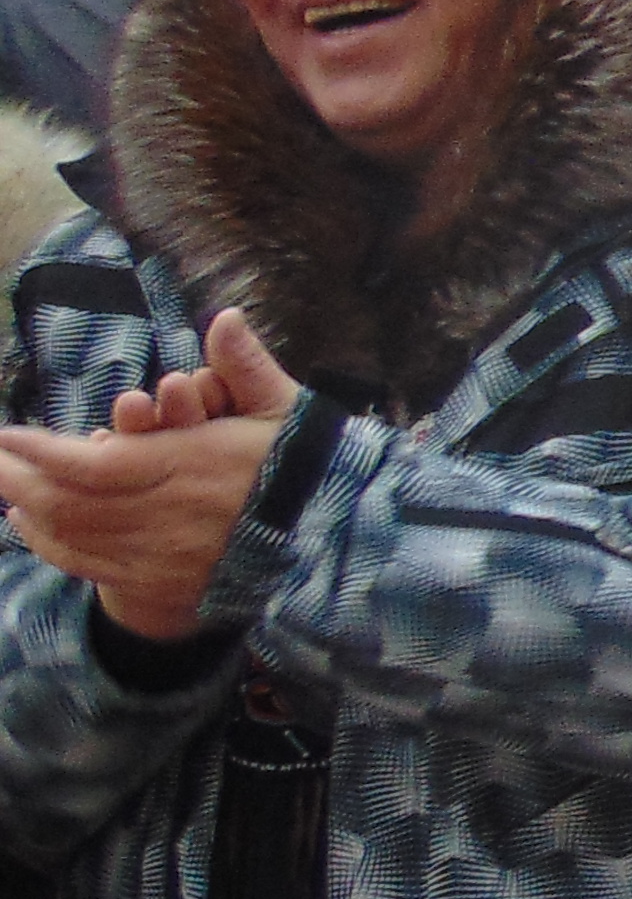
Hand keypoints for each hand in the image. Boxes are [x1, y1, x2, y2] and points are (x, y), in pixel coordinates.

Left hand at [0, 311, 299, 641]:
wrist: (333, 541)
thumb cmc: (306, 467)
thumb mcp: (285, 410)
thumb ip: (247, 366)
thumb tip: (227, 317)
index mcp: (196, 467)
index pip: (100, 465)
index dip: (44, 453)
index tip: (6, 435)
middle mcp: (172, 514)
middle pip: (73, 503)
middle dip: (17, 478)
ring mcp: (164, 554)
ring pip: (76, 535)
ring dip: (28, 509)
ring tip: (3, 483)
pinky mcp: (162, 581)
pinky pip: (90, 566)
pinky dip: (52, 545)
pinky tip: (31, 524)